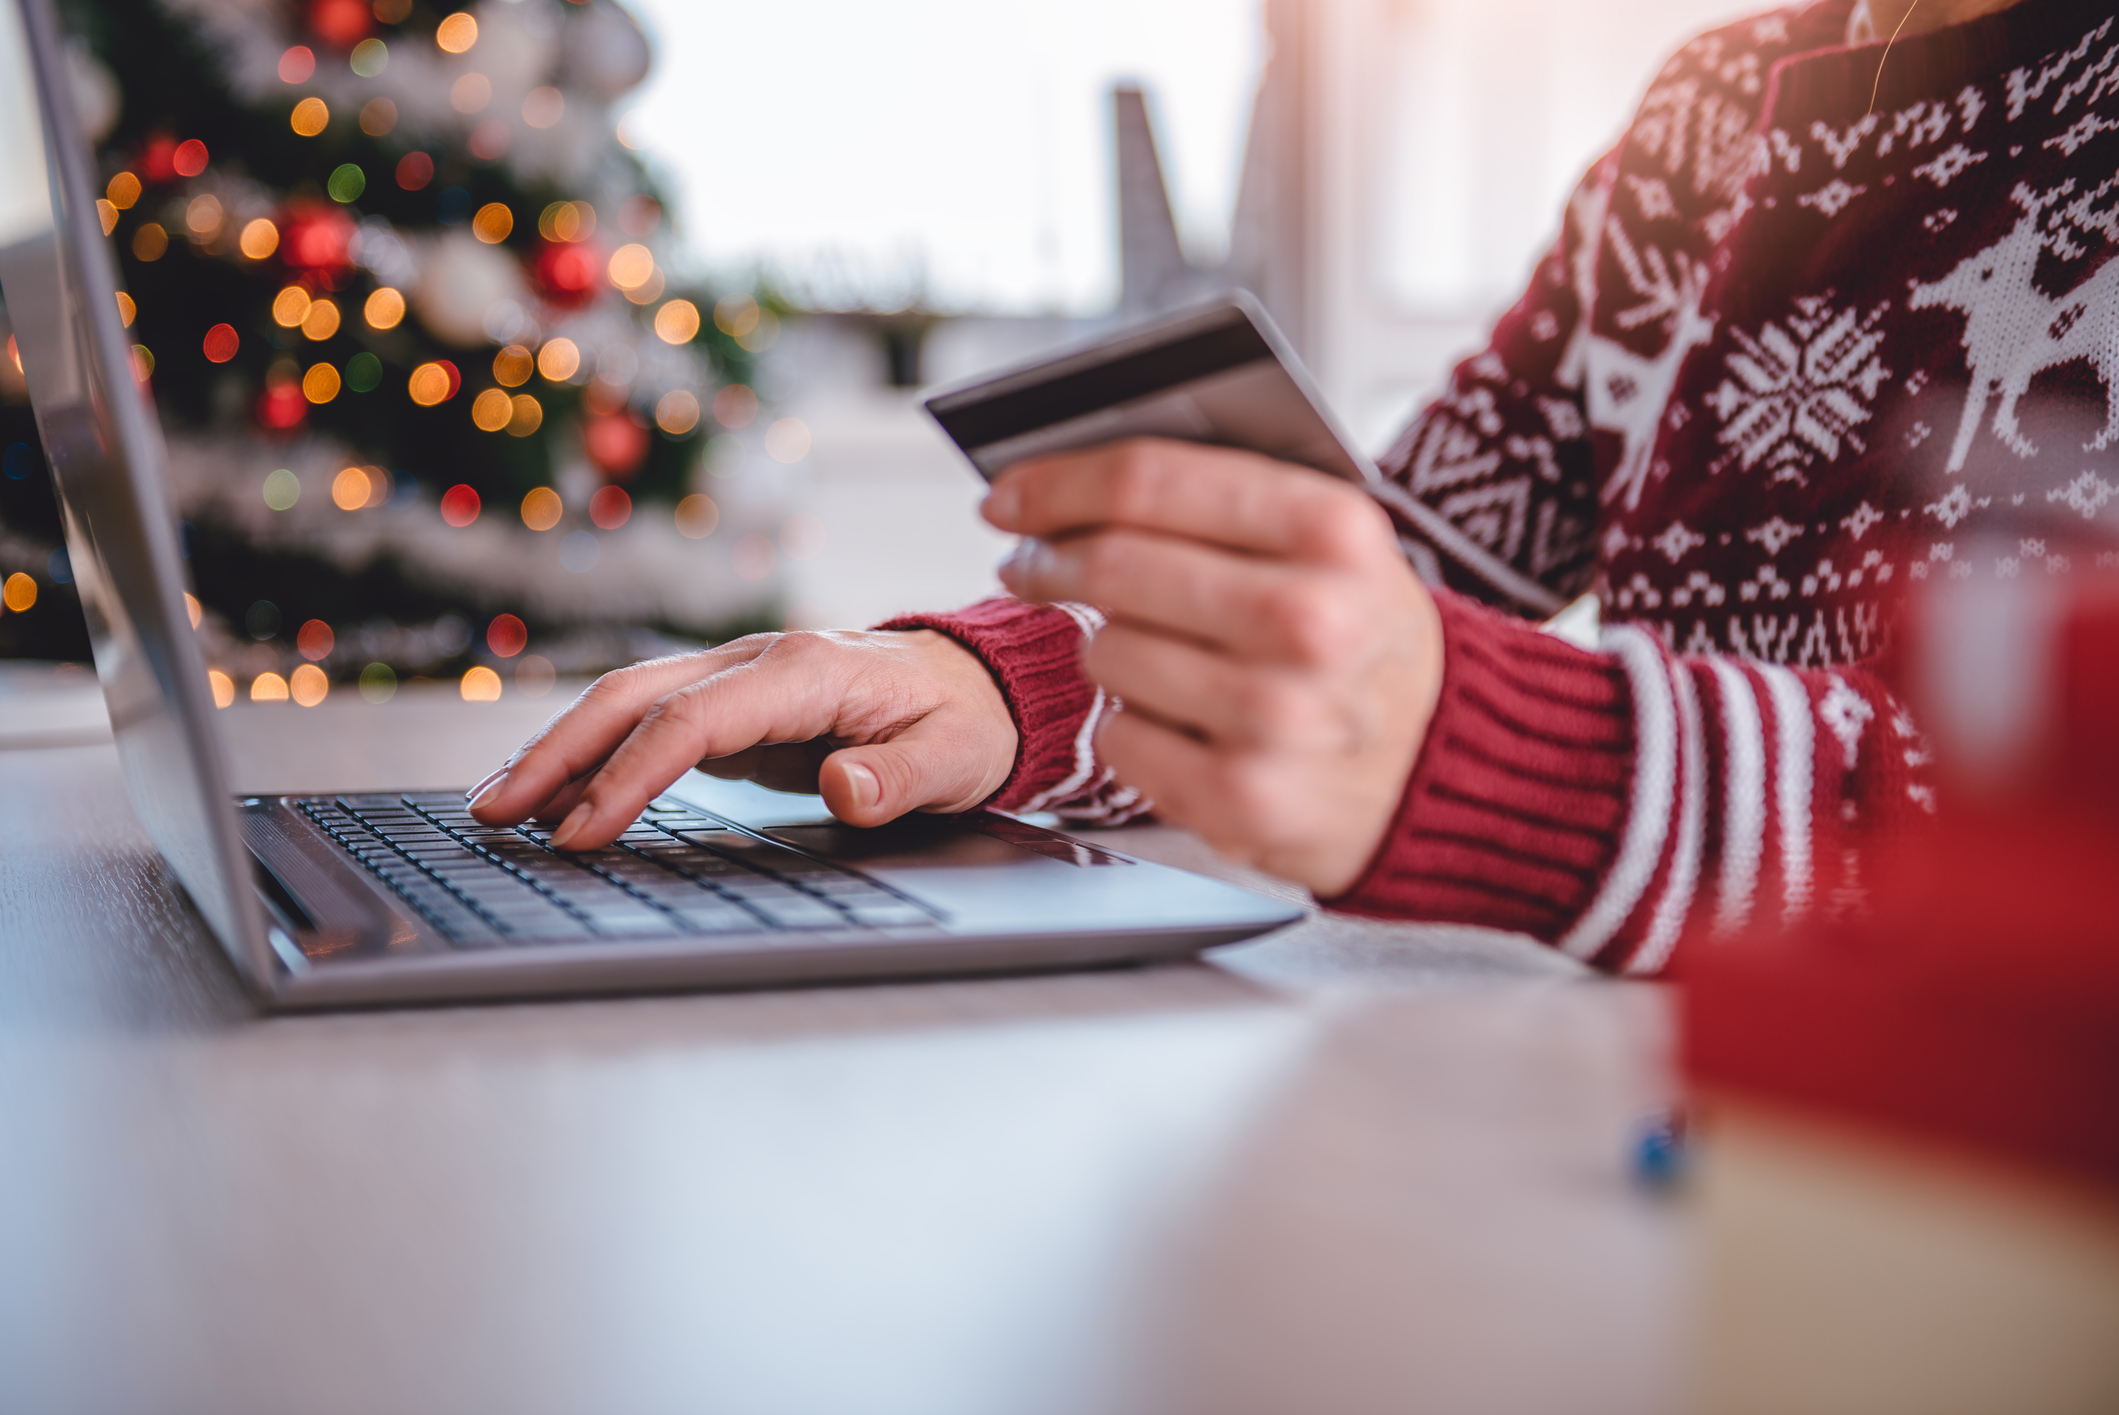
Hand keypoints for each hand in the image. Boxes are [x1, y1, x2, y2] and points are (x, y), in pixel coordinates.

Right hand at [465, 629, 1017, 849]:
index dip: (631, 775)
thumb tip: (845, 786)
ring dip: (561, 749)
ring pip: (628, 701)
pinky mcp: (732, 702)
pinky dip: (595, 753)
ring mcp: (739, 676)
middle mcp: (758, 660)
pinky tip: (557, 793)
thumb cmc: (964, 722)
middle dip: (558, 753)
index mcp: (806, 671)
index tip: (583, 830)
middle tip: (494, 813)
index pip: (694, 721)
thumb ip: (900, 776)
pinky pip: (649, 721)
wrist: (977, 684)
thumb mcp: (955, 759)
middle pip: (634, 695)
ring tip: (498, 804)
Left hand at [986, 439, 1442, 896]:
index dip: (1056, 484)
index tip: (1009, 496)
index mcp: (1333, 531)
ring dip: (1105, 648)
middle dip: (1050, 561)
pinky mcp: (1242, 798)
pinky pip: (1118, 739)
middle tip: (1033, 565)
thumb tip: (1077, 477)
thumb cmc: (1366, 642)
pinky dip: (1129, 725)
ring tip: (1151, 651)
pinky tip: (1176, 720)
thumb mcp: (1337, 545)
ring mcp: (1276, 716)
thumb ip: (1225, 498)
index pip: (1148, 482)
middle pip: (1112, 566)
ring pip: (1105, 653)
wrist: (1448, 766)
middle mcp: (1310, 620)